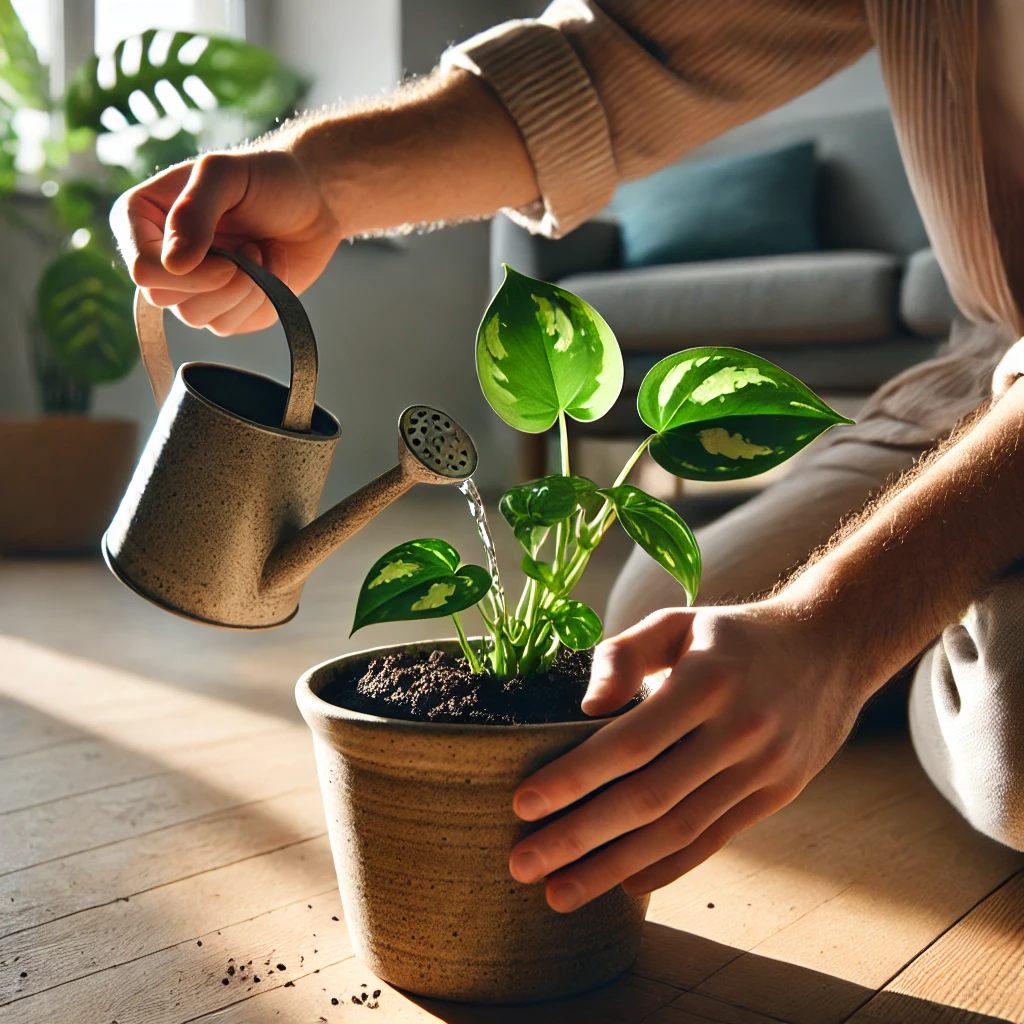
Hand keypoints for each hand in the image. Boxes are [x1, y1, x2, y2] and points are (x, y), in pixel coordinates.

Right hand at [110, 149, 343, 334]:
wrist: (311, 201)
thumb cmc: (265, 178)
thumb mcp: (224, 174)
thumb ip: (193, 211)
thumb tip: (174, 264)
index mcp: (142, 218)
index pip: (142, 268)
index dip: (184, 272)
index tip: (227, 257)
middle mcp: (159, 257)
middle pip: (162, 298)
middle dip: (217, 280)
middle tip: (251, 247)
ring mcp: (190, 287)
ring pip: (196, 317)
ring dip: (242, 287)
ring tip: (261, 250)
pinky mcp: (224, 309)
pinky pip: (229, 325)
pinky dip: (260, 298)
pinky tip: (271, 265)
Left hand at [508, 603, 866, 911]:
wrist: (830, 648)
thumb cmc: (733, 635)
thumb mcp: (677, 622)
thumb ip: (624, 655)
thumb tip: (586, 709)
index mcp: (707, 680)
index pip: (631, 742)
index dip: (575, 777)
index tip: (523, 802)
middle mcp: (738, 729)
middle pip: (649, 798)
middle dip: (580, 837)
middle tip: (523, 864)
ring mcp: (763, 767)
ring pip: (679, 830)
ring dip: (614, 867)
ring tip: (561, 893)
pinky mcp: (777, 793)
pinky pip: (716, 839)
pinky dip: (669, 867)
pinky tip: (624, 885)